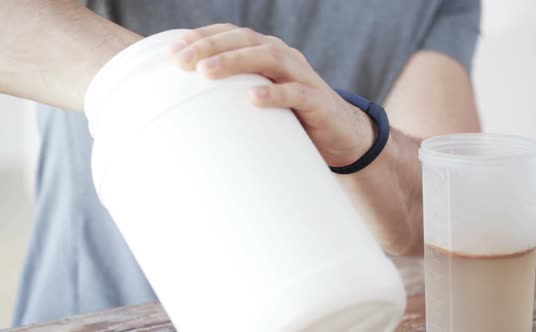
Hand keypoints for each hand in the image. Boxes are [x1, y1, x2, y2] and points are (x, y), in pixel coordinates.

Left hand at [170, 23, 375, 166]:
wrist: (340, 134)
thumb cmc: (291, 116)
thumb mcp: (259, 99)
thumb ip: (233, 95)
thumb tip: (187, 107)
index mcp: (267, 53)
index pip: (232, 35)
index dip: (202, 37)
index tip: (172, 51)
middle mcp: (284, 57)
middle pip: (245, 40)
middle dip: (211, 47)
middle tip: (181, 62)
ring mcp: (302, 76)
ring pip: (268, 57)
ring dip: (235, 61)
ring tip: (206, 72)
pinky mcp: (317, 101)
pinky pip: (296, 92)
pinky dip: (274, 94)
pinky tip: (252, 98)